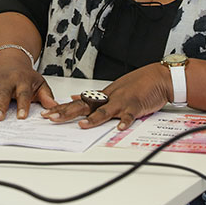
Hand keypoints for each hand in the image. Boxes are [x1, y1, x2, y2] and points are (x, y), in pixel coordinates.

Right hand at [0, 53, 56, 120]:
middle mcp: (6, 82)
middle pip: (3, 94)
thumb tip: (54, 106)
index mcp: (21, 80)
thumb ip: (46, 95)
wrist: (9, 61)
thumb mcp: (39, 82)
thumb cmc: (24, 76)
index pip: (22, 94)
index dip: (22, 105)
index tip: (22, 117)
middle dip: (0, 106)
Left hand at [41, 62, 172, 129]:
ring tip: (82, 125)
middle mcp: (109, 98)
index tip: (47, 114)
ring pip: (105, 110)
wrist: (158, 77)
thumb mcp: (111, 90)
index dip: (62, 109)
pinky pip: (129, 115)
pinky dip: (125, 121)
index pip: (77, 103)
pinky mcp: (136, 105)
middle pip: (84, 106)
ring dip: (93, 118)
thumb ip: (94, 96)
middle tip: (52, 118)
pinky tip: (119, 127)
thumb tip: (75, 98)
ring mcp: (122, 101)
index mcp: (102, 96)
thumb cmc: (137, 85)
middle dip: (67, 113)